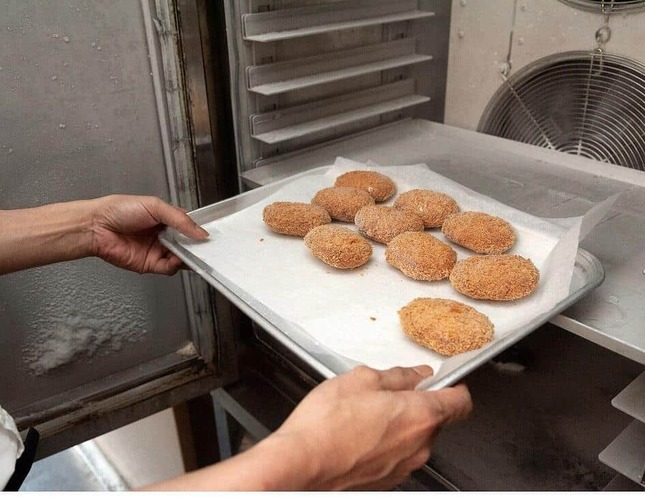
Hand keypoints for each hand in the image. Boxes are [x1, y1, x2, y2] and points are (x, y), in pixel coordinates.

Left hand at [90, 194, 207, 274]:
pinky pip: (169, 268)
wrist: (96, 227)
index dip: (199, 231)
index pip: (188, 226)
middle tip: (206, 247)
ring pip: (181, 258)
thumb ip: (180, 220)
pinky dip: (175, 265)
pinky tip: (176, 259)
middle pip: (187, 244)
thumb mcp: (155, 207)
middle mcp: (163, 235)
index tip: (208, 235)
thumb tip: (200, 232)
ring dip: (188, 257)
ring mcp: (157, 250)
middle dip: (196, 246)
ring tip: (192, 253)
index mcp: (165, 218)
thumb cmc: (118, 210)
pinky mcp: (150, 264)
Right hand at [144, 365, 470, 490]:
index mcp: (420, 414)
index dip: (454, 386)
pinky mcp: (389, 478)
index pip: (461, 401)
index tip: (444, 379)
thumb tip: (415, 374)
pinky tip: (361, 431)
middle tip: (390, 391)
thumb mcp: (362, 379)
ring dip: (401, 422)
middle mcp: (420, 444)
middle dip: (419, 402)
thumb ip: (397, 375)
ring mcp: (405, 465)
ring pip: (416, 437)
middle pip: (437, 418)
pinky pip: (400, 454)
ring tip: (368, 412)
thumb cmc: (327, 424)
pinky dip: (389, 441)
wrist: (303, 463)